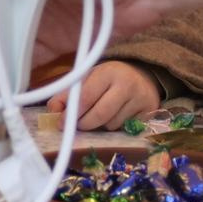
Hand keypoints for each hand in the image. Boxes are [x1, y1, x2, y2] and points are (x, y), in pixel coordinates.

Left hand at [49, 60, 163, 129]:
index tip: (62, 123)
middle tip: (77, 126)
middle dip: (84, 124)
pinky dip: (115, 128)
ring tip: (100, 116)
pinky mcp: (150, 112)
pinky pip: (125, 129)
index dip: (71, 114)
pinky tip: (115, 118)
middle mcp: (127, 84)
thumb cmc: (108, 79)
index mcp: (107, 72)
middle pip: (100, 115)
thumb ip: (67, 94)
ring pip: (112, 125)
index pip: (86, 97)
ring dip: (101, 126)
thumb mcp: (87, 79)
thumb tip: (52, 112)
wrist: (142, 76)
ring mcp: (141, 99)